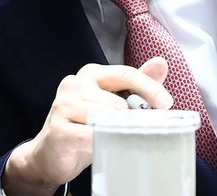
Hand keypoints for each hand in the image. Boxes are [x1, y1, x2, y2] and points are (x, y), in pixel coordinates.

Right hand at [1, 57, 171, 195]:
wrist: (50, 153)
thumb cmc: (85, 127)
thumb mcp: (113, 104)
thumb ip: (136, 84)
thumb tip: (161, 63)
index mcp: (90, 74)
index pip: (125, 73)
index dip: (149, 88)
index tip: (166, 104)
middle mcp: (75, 83)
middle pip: (119, 101)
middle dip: (132, 119)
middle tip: (136, 132)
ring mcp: (64, 104)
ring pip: (107, 118)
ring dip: (117, 133)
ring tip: (113, 140)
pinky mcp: (59, 127)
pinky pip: (93, 135)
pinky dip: (103, 143)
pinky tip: (101, 146)